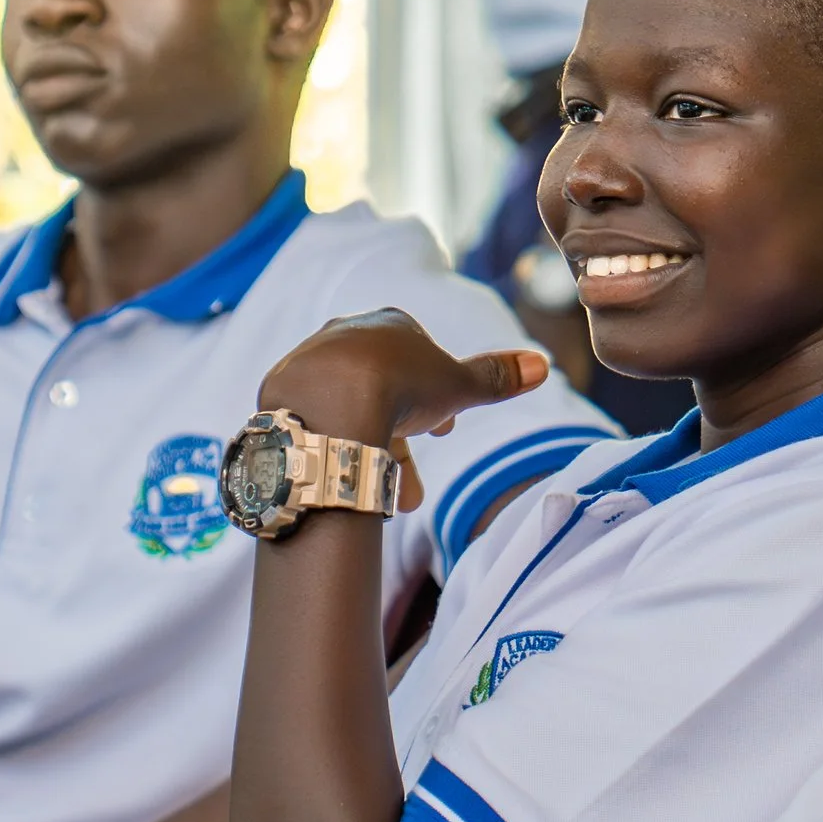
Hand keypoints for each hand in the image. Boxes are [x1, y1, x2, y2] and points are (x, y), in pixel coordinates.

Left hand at [257, 309, 548, 472]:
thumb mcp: (457, 386)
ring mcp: (309, 361)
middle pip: (381, 385)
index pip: (417, 355)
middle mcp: (345, 333)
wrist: (328, 403)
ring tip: (390, 498)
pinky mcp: (281, 392)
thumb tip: (542, 366)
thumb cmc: (398, 388)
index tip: (444, 427)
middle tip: (416, 468)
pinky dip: (336, 445)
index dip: (435, 392)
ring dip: (372, 448)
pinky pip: (316, 421)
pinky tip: (348, 474)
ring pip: (347, 407)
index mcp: (389, 323)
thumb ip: (496, 377)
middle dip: (403, 430)